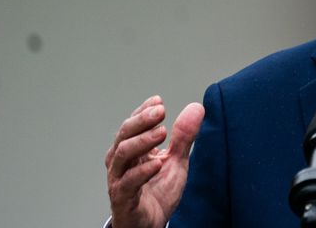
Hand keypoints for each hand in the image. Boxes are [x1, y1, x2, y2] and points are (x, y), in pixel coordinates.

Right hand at [105, 95, 204, 227]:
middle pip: (124, 135)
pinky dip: (142, 171)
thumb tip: (196, 108)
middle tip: (161, 111)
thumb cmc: (157, 192)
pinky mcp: (123, 198)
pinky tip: (157, 162)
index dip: (142, 111)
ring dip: (142, 141)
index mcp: (131, 150)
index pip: (132, 125)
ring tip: (162, 132)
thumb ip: (184, 137)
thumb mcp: (176, 161)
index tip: (158, 101)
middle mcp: (120, 163)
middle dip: (142, 120)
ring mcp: (119, 180)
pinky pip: (128, 183)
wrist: (150, 225)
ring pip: (121, 155)